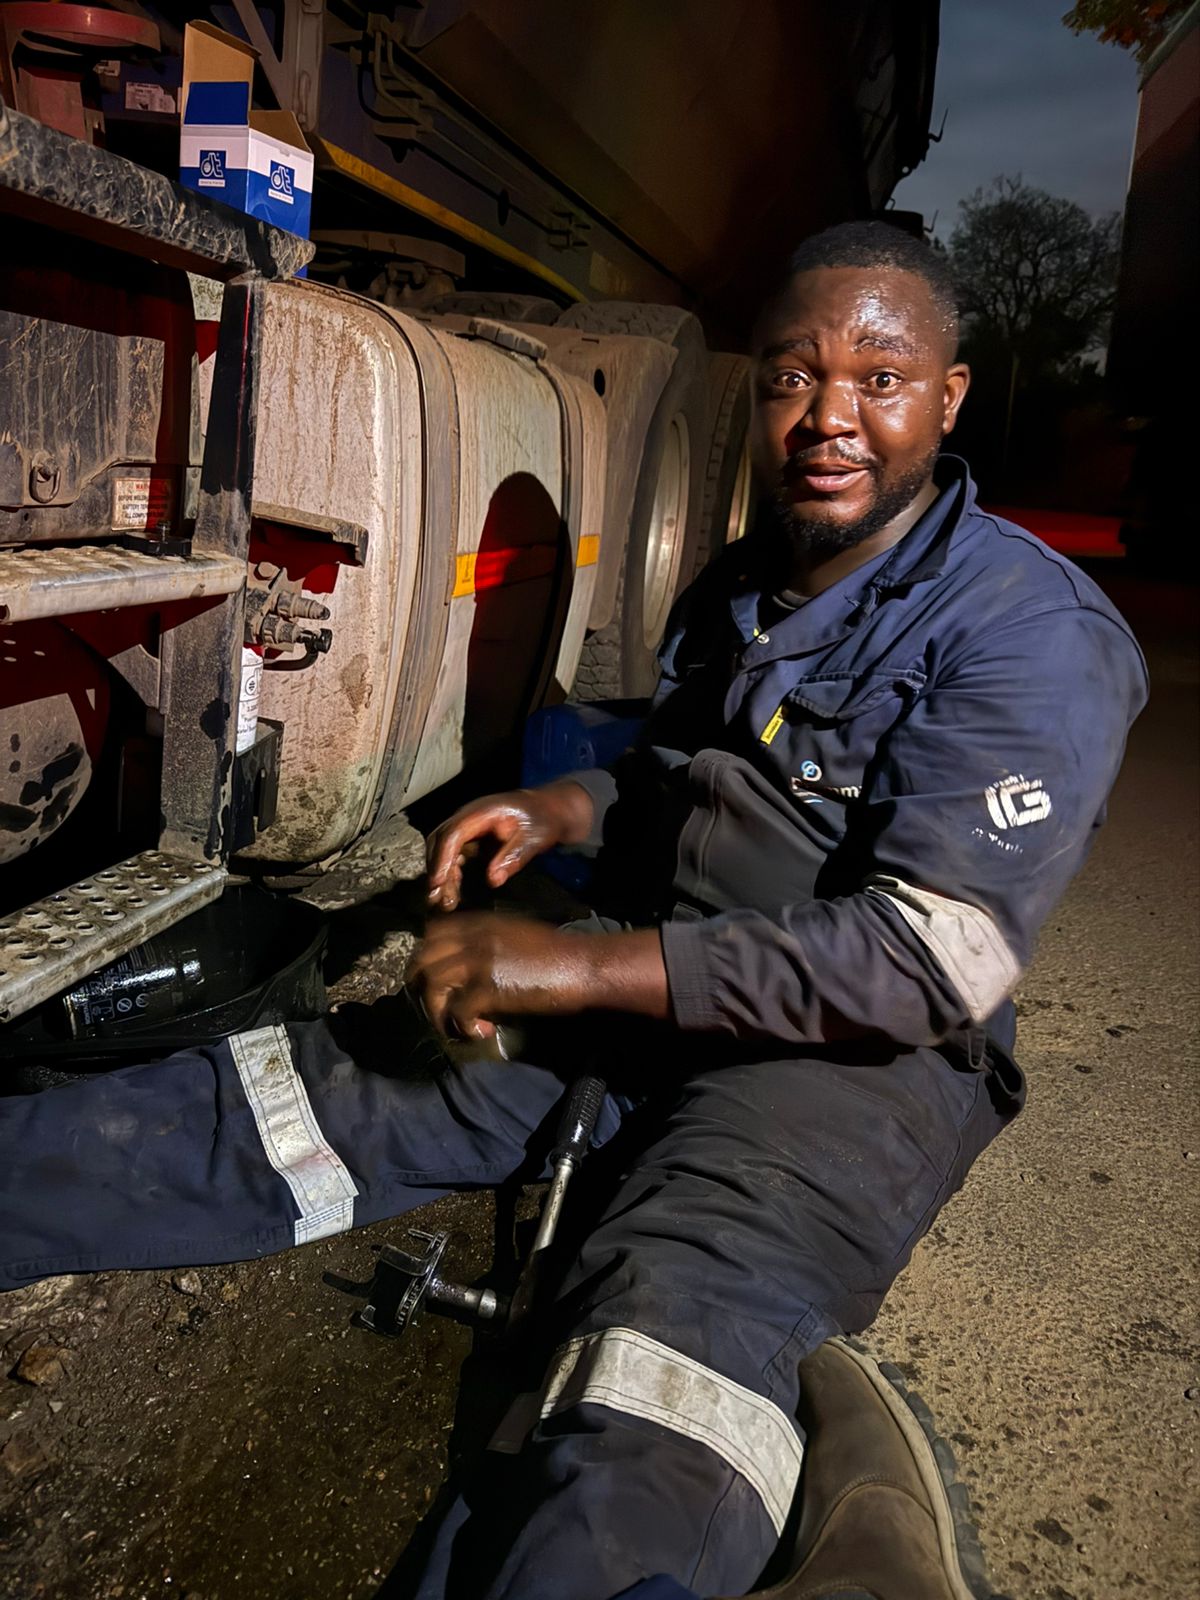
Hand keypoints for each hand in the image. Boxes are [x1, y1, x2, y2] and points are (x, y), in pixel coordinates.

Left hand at [405, 912, 669, 1040]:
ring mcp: (476, 962)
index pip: (431, 933)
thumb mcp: (513, 935)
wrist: (581, 965)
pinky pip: (455, 1012)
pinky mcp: (486, 988)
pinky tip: (483, 1033)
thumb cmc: (556, 953)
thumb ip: (483, 943)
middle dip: (422, 988)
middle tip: (440, 1008)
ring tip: (458, 1026)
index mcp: (478, 922)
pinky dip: (464, 1028)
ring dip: (439, 1012)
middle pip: (421, 960)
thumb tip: (462, 970)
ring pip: (431, 986)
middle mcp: (471, 937)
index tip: (437, 980)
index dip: (427, 958)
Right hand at [425, 783, 594, 910]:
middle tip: (438, 901)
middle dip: (436, 871)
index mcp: (480, 812)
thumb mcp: (534, 837)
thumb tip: (492, 880)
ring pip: (442, 850)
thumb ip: (514, 856)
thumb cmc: (541, 819)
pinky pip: (452, 855)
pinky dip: (449, 874)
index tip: (437, 884)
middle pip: (439, 842)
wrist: (547, 809)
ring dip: (441, 875)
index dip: (442, 859)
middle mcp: (467, 817)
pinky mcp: (469, 837)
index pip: (452, 835)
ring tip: (446, 903)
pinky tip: (454, 893)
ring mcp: (467, 826)